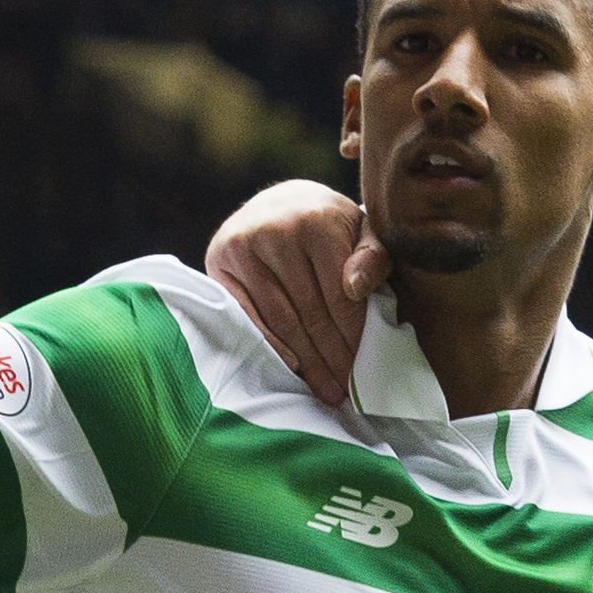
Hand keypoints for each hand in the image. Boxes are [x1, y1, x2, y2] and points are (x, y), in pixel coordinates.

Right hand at [205, 179, 383, 407]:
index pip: (338, 297)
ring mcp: (242, 245)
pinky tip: (290, 368)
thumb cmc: (331, 226)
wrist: (282, 203)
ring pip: (280, 319)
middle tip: (342, 390)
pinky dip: (270, 344)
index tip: (361, 369)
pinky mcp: (218, 260)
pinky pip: (247, 315)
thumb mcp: (362, 232)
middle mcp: (275, 229)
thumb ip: (373, 256)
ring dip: (304, 360)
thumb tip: (356, 287)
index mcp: (316, 221)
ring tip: (324, 387)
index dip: (351, 338)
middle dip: (328, 356)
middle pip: (308, 312)